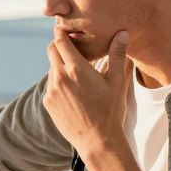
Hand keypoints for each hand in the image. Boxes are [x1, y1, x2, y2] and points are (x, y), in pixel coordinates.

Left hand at [43, 29, 131, 162]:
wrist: (97, 141)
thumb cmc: (110, 110)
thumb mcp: (117, 82)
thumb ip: (117, 55)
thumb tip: (122, 33)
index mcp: (76, 69)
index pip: (60, 40)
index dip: (62, 32)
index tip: (68, 29)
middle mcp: (59, 77)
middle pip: (51, 50)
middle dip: (59, 45)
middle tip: (72, 46)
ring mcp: (51, 91)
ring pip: (51, 69)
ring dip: (60, 66)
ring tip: (77, 72)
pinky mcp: (48, 103)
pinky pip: (51, 85)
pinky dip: (59, 82)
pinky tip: (74, 90)